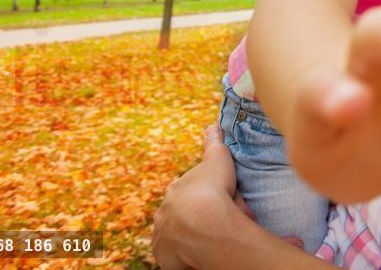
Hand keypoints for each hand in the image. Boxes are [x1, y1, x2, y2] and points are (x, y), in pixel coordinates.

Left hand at [152, 125, 254, 269]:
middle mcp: (163, 211)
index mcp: (174, 189)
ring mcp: (162, 234)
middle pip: (174, 213)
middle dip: (186, 215)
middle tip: (208, 220)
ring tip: (202, 239)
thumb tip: (212, 125)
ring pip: (171, 234)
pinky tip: (194, 253)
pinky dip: (180, 254)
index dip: (194, 193)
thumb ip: (214, 143)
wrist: (205, 224)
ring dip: (182, 235)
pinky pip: (171, 255)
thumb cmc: (214, 190)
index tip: (206, 197)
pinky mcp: (165, 255)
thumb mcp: (218, 160)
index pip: (181, 190)